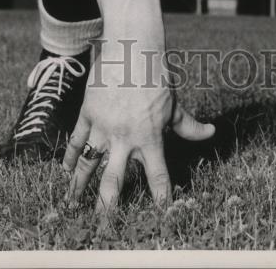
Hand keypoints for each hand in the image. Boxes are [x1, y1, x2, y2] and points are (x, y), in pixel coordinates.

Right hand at [63, 0, 214, 226]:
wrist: (132, 47)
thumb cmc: (157, 76)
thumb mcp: (174, 104)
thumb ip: (189, 125)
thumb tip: (211, 133)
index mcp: (150, 138)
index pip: (157, 178)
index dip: (161, 199)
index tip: (160, 217)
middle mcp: (125, 138)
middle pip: (114, 182)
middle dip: (108, 208)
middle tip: (103, 229)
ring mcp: (104, 127)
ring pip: (87, 165)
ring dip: (79, 187)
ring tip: (71, 205)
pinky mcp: (88, 114)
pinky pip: (76, 140)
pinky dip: (68, 156)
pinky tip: (64, 171)